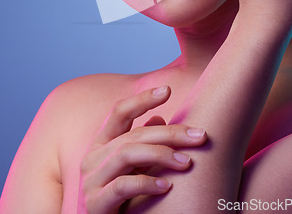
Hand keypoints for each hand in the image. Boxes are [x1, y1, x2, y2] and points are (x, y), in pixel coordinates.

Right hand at [77, 86, 206, 212]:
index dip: (142, 99)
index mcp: (101, 144)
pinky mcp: (94, 204)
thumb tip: (159, 117)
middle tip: (200, 136)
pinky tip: (168, 186)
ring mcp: (91, 181)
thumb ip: (142, 144)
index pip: (119, 111)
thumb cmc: (120, 198)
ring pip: (127, 154)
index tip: (168, 89)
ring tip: (187, 162)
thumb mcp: (132, 168)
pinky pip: (122, 186)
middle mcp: (92, 158)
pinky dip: (146, 183)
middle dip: (170, 133)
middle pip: (134, 134)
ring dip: (162, 155)